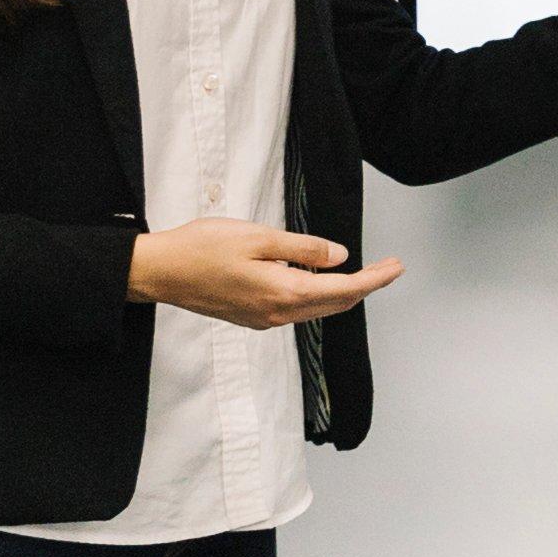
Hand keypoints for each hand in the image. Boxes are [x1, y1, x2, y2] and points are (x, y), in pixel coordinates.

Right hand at [130, 220, 401, 328]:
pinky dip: (316, 296)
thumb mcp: (259, 237)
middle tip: (388, 267)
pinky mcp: (252, 317)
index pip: (346, 290)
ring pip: (317, 310)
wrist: (160, 272)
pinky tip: (316, 279)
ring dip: (342, 293)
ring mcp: (264, 319)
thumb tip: (340, 256)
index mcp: (285, 292)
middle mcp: (279, 313)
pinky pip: (296, 310)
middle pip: (336, 305)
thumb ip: (304, 248)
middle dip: (366, 286)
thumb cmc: (202, 248)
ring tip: (360, 271)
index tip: (397, 266)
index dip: (376, 278)